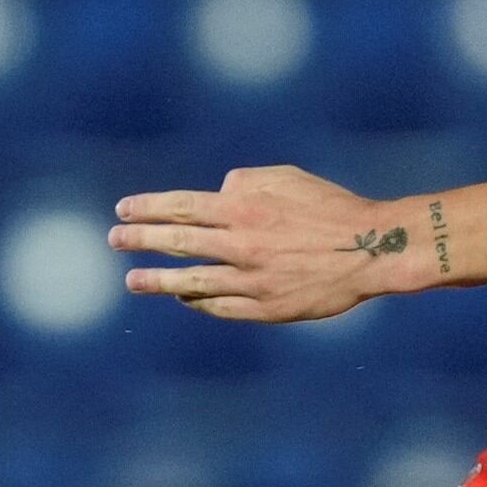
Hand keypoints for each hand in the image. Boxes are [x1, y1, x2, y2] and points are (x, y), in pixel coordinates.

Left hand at [112, 170, 409, 324]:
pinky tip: (183, 298)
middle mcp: (240, 244)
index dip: (147, 209)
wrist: (371, 248)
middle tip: (115, 240)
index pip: (180, 206)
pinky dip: (198, 302)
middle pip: (177, 243)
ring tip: (133, 280)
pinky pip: (221, 307)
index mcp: (243, 208)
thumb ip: (245, 182)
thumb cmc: (330, 207)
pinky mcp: (266, 308)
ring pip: (191, 283)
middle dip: (140, 241)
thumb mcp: (286, 177)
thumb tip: (216, 192)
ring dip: (157, 281)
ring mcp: (251, 280)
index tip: (123, 210)